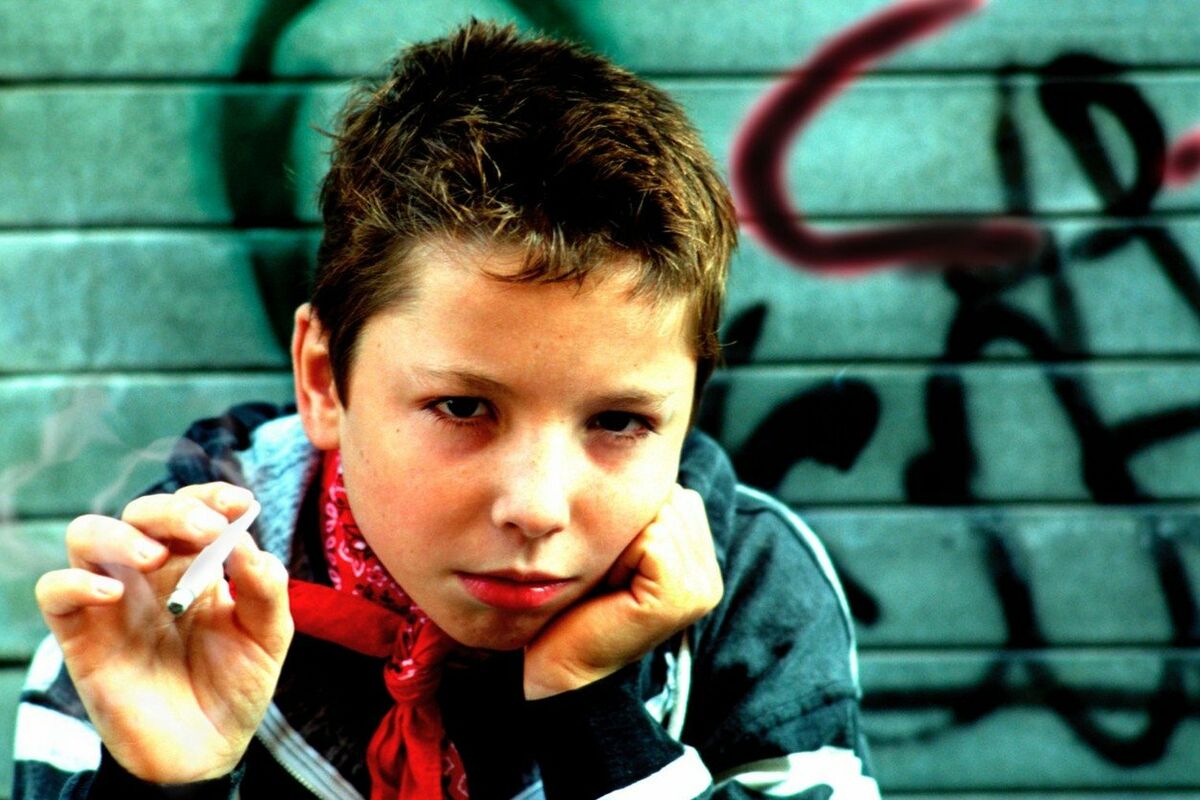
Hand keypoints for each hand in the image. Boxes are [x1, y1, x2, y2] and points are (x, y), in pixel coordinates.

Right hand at [35, 482, 292, 782]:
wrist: (206, 751)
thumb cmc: (236, 685)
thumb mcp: (268, 635)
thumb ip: (264, 588)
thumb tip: (249, 544)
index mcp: (196, 562)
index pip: (192, 507)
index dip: (210, 495)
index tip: (237, 504)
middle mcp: (151, 572)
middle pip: (142, 511)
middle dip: (174, 510)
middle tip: (205, 530)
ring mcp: (113, 600)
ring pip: (88, 534)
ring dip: (121, 534)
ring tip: (156, 557)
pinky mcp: (82, 636)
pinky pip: (54, 591)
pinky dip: (76, 581)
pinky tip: (113, 593)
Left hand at [523, 484, 722, 699]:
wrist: (556, 667)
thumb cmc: (574, 606)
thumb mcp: (613, 549)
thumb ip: (638, 513)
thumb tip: (641, 454)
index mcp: (699, 559)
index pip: (669, 493)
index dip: (627, 517)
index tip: (612, 565)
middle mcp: (709, 573)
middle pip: (664, 496)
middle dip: (625, 523)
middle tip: (608, 576)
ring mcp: (702, 585)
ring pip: (655, 511)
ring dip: (618, 539)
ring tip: (609, 582)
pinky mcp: (681, 593)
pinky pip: (650, 537)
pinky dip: (620, 556)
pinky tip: (612, 588)